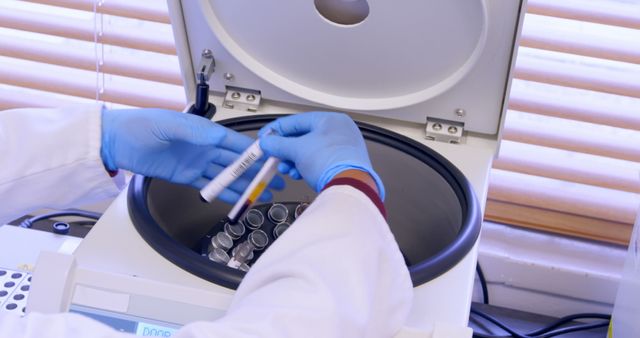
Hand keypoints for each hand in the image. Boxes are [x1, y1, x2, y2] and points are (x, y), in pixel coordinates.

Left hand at [101, 108, 284, 202]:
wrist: (117, 142)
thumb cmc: (140, 126)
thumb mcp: (169, 124)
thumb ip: (195, 132)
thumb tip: (218, 137)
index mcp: (203, 131)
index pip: (234, 142)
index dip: (253, 151)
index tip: (270, 158)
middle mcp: (203, 147)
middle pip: (236, 161)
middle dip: (256, 170)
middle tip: (274, 178)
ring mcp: (196, 163)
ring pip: (227, 175)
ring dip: (245, 184)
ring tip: (263, 191)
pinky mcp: (186, 177)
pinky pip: (210, 186)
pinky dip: (226, 193)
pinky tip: (240, 198)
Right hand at [258, 112, 384, 198]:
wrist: (349, 186)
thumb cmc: (331, 162)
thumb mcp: (297, 150)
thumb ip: (278, 144)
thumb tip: (268, 142)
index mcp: (331, 120)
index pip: (297, 120)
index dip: (278, 129)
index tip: (266, 136)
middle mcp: (340, 131)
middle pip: (303, 136)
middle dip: (286, 149)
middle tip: (274, 155)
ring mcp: (343, 148)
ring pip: (310, 150)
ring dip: (294, 160)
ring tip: (285, 168)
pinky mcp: (343, 164)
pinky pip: (319, 161)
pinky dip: (306, 166)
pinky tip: (298, 174)